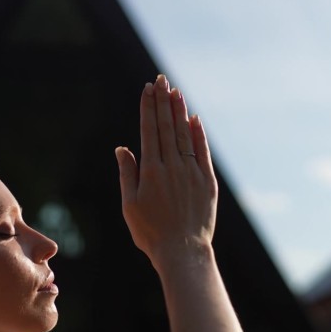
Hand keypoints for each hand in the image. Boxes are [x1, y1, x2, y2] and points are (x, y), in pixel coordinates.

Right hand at [115, 74, 217, 264]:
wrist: (183, 252)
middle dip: (163, 101)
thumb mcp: (130, 205)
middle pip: (166, 127)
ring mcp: (192, 172)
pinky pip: (202, 151)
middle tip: (161, 80)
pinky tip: (194, 118)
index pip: (149, 130)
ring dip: (179, 111)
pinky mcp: (207, 181)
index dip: (148, 108)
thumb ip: (128, 173)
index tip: (148, 89)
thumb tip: (123, 148)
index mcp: (151, 171)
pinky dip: (199, 134)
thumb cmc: (151, 232)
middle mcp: (172, 166)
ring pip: (184, 135)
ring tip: (176, 91)